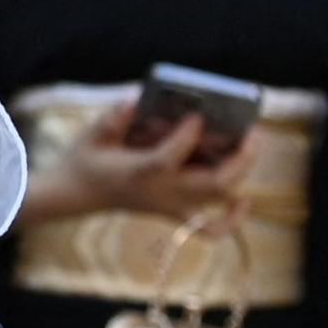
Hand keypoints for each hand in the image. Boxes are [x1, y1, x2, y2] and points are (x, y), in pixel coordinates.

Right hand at [51, 103, 257, 222]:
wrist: (75, 193)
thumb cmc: (84, 159)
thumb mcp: (90, 134)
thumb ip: (113, 118)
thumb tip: (135, 98)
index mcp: (139, 172)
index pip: (170, 158)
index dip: (188, 136)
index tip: (198, 114)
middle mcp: (162, 192)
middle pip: (214, 183)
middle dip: (241, 157)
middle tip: (252, 130)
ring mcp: (171, 206)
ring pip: (219, 197)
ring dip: (242, 172)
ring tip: (251, 143)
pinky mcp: (173, 213)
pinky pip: (208, 230)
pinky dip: (231, 222)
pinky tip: (243, 201)